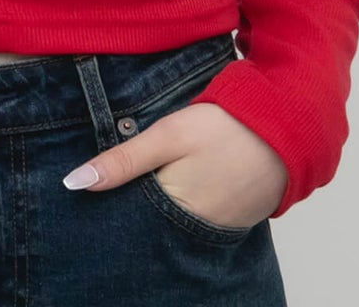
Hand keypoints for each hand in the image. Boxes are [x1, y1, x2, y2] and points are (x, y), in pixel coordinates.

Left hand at [61, 102, 287, 230]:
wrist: (285, 127)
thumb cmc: (225, 128)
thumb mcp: (168, 135)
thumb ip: (123, 161)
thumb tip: (74, 184)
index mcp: (174, 212)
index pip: (128, 221)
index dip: (108, 209)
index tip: (86, 203)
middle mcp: (195, 230)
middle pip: (151, 226)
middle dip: (131, 212)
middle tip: (113, 192)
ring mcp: (218, 228)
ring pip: (174, 223)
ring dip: (158, 209)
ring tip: (142, 188)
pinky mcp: (236, 218)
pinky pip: (199, 218)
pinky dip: (185, 206)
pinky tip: (177, 188)